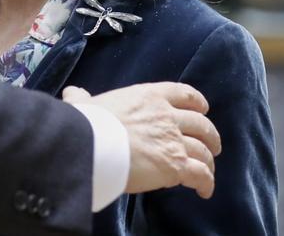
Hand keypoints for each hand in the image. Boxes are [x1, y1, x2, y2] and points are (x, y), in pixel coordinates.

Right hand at [63, 82, 220, 198]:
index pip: (184, 94)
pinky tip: (205, 190)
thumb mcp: (84, 104)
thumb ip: (82, 98)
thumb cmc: (86, 122)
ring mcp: (174, 140)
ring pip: (204, 151)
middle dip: (210, 135)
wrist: (92, 143)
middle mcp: (167, 116)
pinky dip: (206, 183)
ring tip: (208, 170)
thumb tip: (72, 94)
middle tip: (211, 144)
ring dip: (209, 161)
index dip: (197, 103)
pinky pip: (200, 174)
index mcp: (149, 96)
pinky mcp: (175, 165)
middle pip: (201, 124)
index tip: (201, 109)